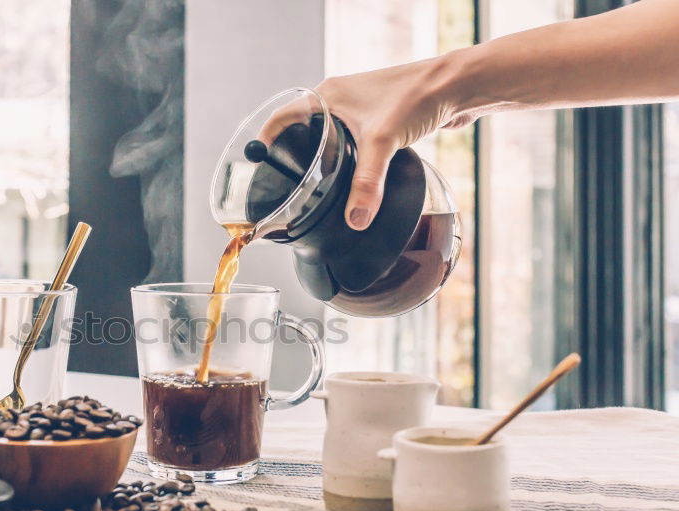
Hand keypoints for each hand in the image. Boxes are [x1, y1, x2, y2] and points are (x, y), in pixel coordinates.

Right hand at [261, 56, 470, 229]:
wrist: (457, 85)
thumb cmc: (417, 95)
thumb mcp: (383, 143)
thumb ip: (366, 185)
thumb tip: (354, 220)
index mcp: (327, 96)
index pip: (282, 118)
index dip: (266, 141)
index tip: (257, 166)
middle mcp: (339, 100)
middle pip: (303, 130)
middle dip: (295, 157)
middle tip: (288, 185)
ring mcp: (360, 110)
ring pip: (329, 138)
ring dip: (323, 160)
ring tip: (315, 188)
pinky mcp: (380, 120)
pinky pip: (353, 142)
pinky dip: (348, 160)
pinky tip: (352, 179)